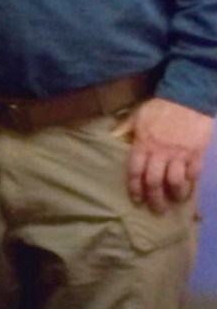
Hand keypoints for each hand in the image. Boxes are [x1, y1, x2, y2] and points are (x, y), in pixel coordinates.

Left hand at [116, 98, 213, 213]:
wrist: (186, 98)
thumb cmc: (159, 107)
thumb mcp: (137, 115)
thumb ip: (125, 128)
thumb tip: (112, 136)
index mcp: (144, 144)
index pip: (136, 171)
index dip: (135, 188)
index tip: (136, 200)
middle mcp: (160, 153)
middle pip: (155, 182)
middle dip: (154, 199)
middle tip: (156, 210)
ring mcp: (180, 155)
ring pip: (176, 182)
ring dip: (175, 195)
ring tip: (175, 201)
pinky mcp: (197, 153)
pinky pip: (194, 173)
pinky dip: (192, 183)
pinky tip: (189, 188)